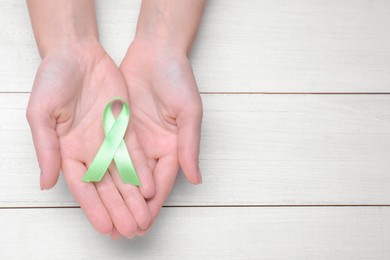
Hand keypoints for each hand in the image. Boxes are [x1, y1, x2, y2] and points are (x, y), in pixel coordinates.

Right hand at [26, 41, 154, 238]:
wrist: (76, 52)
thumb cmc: (52, 79)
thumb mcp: (41, 114)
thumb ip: (46, 148)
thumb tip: (46, 183)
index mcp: (67, 150)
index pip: (83, 187)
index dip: (94, 208)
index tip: (107, 228)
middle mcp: (90, 149)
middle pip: (107, 186)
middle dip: (120, 209)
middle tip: (132, 230)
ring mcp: (108, 138)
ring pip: (124, 173)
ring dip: (134, 197)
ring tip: (145, 217)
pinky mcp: (124, 126)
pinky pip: (135, 152)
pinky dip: (143, 170)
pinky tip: (151, 187)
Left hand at [120, 39, 202, 233]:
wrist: (156, 52)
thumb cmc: (178, 79)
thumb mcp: (189, 112)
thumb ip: (189, 145)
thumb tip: (196, 178)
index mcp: (173, 147)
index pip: (163, 182)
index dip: (154, 203)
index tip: (144, 223)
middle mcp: (152, 147)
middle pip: (142, 184)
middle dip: (133, 208)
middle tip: (123, 231)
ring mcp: (134, 138)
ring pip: (123, 173)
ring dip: (117, 196)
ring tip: (108, 218)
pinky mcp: (118, 127)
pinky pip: (109, 153)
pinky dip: (104, 171)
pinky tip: (96, 187)